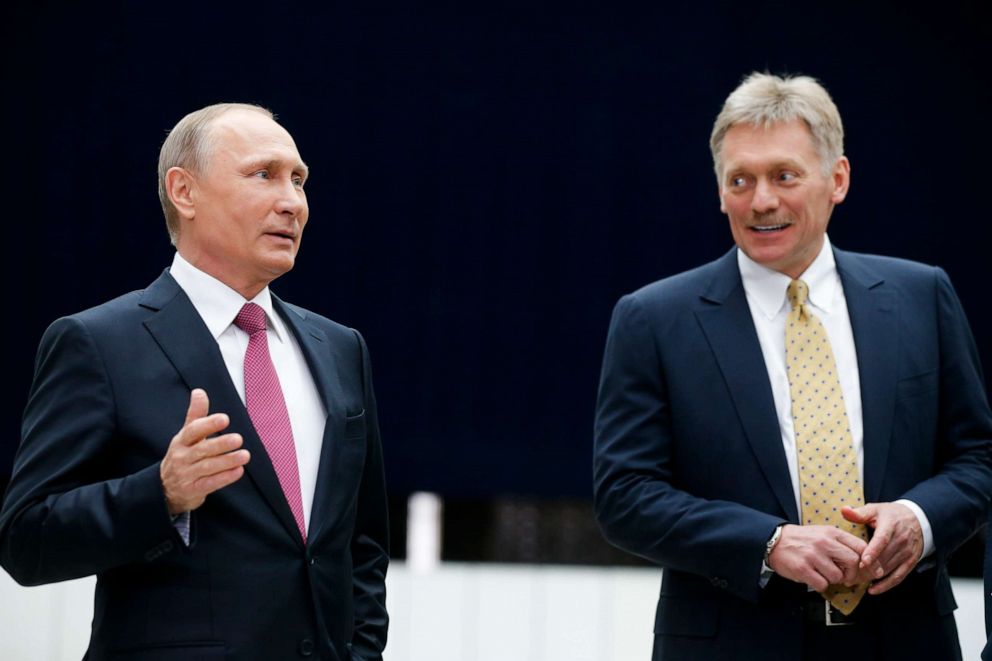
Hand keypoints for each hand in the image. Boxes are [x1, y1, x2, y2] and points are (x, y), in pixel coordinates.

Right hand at [160, 389, 249, 514]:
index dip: (208, 424)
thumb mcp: (186, 436)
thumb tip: (199, 391)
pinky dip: (225, 477)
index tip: (224, 418)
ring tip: (245, 455)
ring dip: (227, 461)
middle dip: (221, 444)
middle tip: (238, 439)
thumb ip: (196, 415)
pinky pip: (210, 484)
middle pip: (202, 449)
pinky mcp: (193, 490)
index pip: (193, 430)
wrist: (165, 488)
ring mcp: (186, 475)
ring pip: (208, 467)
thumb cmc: (182, 456)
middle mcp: (182, 457)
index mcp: (181, 441)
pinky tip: (238, 471)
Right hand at [767, 524, 867, 590]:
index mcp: (831, 532)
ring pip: (838, 576)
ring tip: (823, 574)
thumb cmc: (802, 540)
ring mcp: (812, 556)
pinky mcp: (802, 568)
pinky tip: (813, 577)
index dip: (868, 561)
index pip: (861, 546)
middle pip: (853, 562)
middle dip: (852, 574)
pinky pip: (822, 584)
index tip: (868, 569)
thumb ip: (842, 544)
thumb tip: (865, 561)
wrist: (774, 541)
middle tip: (845, 577)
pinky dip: (820, 585)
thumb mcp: (823, 533)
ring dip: (833, 580)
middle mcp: (823, 542)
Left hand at [841, 503, 922, 594]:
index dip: (872, 551)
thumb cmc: (891, 514)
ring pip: (889, 568)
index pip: (882, 540)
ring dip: (872, 577)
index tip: (862, 561)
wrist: (917, 519)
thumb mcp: (876, 509)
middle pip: (884, 558)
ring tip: (854, 581)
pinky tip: (873, 589)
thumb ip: (859, 512)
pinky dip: (886, 585)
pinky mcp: (911, 561)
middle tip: (848, 575)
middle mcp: (901, 540)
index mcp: (891, 526)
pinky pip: (899, 576)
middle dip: (866, 568)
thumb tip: (844, 510)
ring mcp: (907, 552)